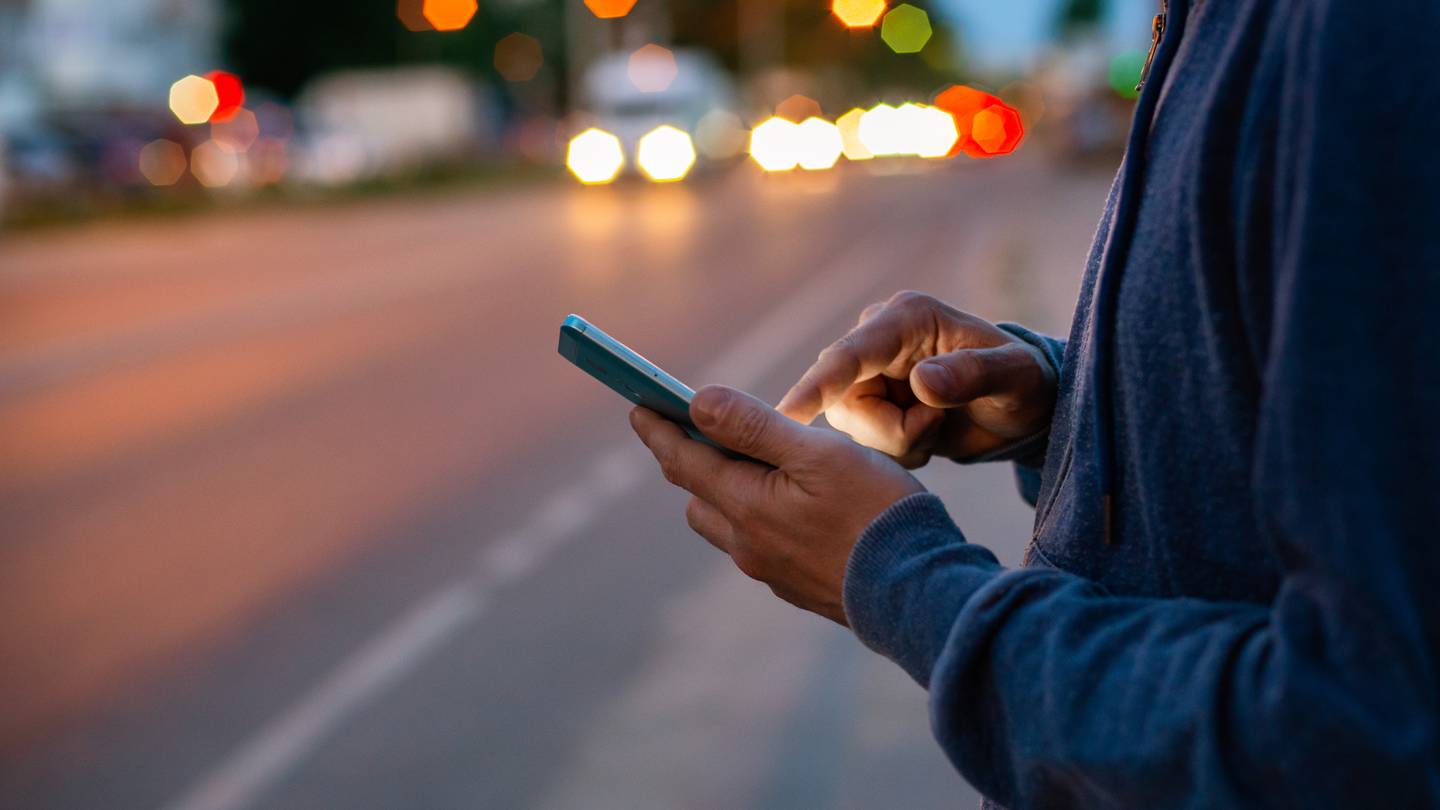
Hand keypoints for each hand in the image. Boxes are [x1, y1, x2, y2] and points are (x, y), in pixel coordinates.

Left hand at [630, 385, 923, 625]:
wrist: (920, 593)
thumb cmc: (875, 513)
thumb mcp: (816, 454)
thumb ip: (752, 427)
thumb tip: (697, 402)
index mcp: (745, 506)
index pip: (682, 460)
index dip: (658, 430)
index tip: (637, 406)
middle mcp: (746, 544)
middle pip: (698, 497)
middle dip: (691, 462)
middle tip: (699, 431)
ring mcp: (771, 571)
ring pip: (726, 526)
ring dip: (725, 494)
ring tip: (754, 466)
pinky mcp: (797, 586)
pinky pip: (759, 547)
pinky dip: (758, 519)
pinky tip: (793, 507)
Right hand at [777, 291, 1056, 467]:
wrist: (1024, 410)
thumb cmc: (1026, 385)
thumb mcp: (1015, 379)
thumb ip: (972, 375)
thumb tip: (920, 382)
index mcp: (908, 318)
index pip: (850, 354)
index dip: (817, 385)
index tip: (787, 414)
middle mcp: (879, 339)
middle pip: (844, 398)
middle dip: (889, 428)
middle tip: (937, 426)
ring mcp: (871, 372)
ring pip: (852, 423)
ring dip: (896, 440)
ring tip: (938, 428)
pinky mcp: (870, 401)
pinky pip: (863, 438)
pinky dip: (897, 448)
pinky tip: (928, 436)